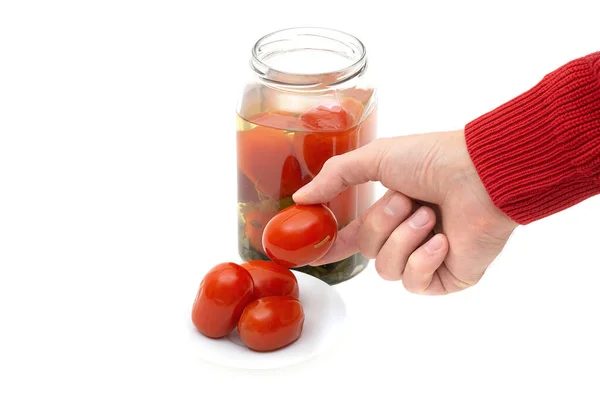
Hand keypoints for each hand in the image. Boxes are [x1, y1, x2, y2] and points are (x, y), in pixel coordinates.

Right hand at [292, 130, 517, 294]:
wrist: (483, 173)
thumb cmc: (434, 159)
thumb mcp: (376, 158)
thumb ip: (336, 176)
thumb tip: (301, 199)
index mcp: (389, 212)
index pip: (351, 237)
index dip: (330, 244)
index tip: (308, 253)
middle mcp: (406, 237)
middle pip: (368, 252)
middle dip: (383, 224)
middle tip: (409, 200)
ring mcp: (426, 259)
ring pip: (388, 270)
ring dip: (405, 239)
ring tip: (431, 216)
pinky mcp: (447, 278)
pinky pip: (415, 283)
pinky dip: (425, 259)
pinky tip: (444, 241)